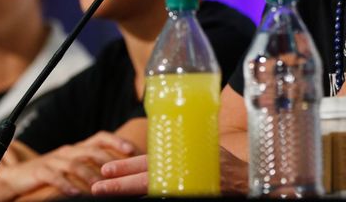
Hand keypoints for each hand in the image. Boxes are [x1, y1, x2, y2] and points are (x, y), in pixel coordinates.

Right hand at [0, 131, 136, 199]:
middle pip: (91, 150)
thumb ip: (92, 166)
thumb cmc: (50, 173)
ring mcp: (54, 160)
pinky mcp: (40, 171)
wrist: (17, 177)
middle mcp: (68, 150)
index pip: (100, 137)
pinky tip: (75, 193)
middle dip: (108, 160)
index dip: (116, 141)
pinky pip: (54, 177)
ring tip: (101, 186)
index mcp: (78, 147)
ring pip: (75, 164)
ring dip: (89, 175)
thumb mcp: (72, 166)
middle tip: (122, 171)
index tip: (132, 150)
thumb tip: (120, 173)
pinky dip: (66, 185)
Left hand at [91, 146, 248, 195]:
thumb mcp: (200, 149)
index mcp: (180, 158)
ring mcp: (186, 186)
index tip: (106, 170)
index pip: (148, 163)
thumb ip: (179, 150)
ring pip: (152, 191)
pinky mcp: (193, 194)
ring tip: (108, 193)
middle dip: (120, 183)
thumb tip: (156, 149)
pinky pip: (167, 196)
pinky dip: (152, 197)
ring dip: (130, 192)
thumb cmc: (224, 163)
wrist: (247, 178)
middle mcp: (181, 172)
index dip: (126, 166)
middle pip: (145, 180)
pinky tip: (138, 200)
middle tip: (98, 187)